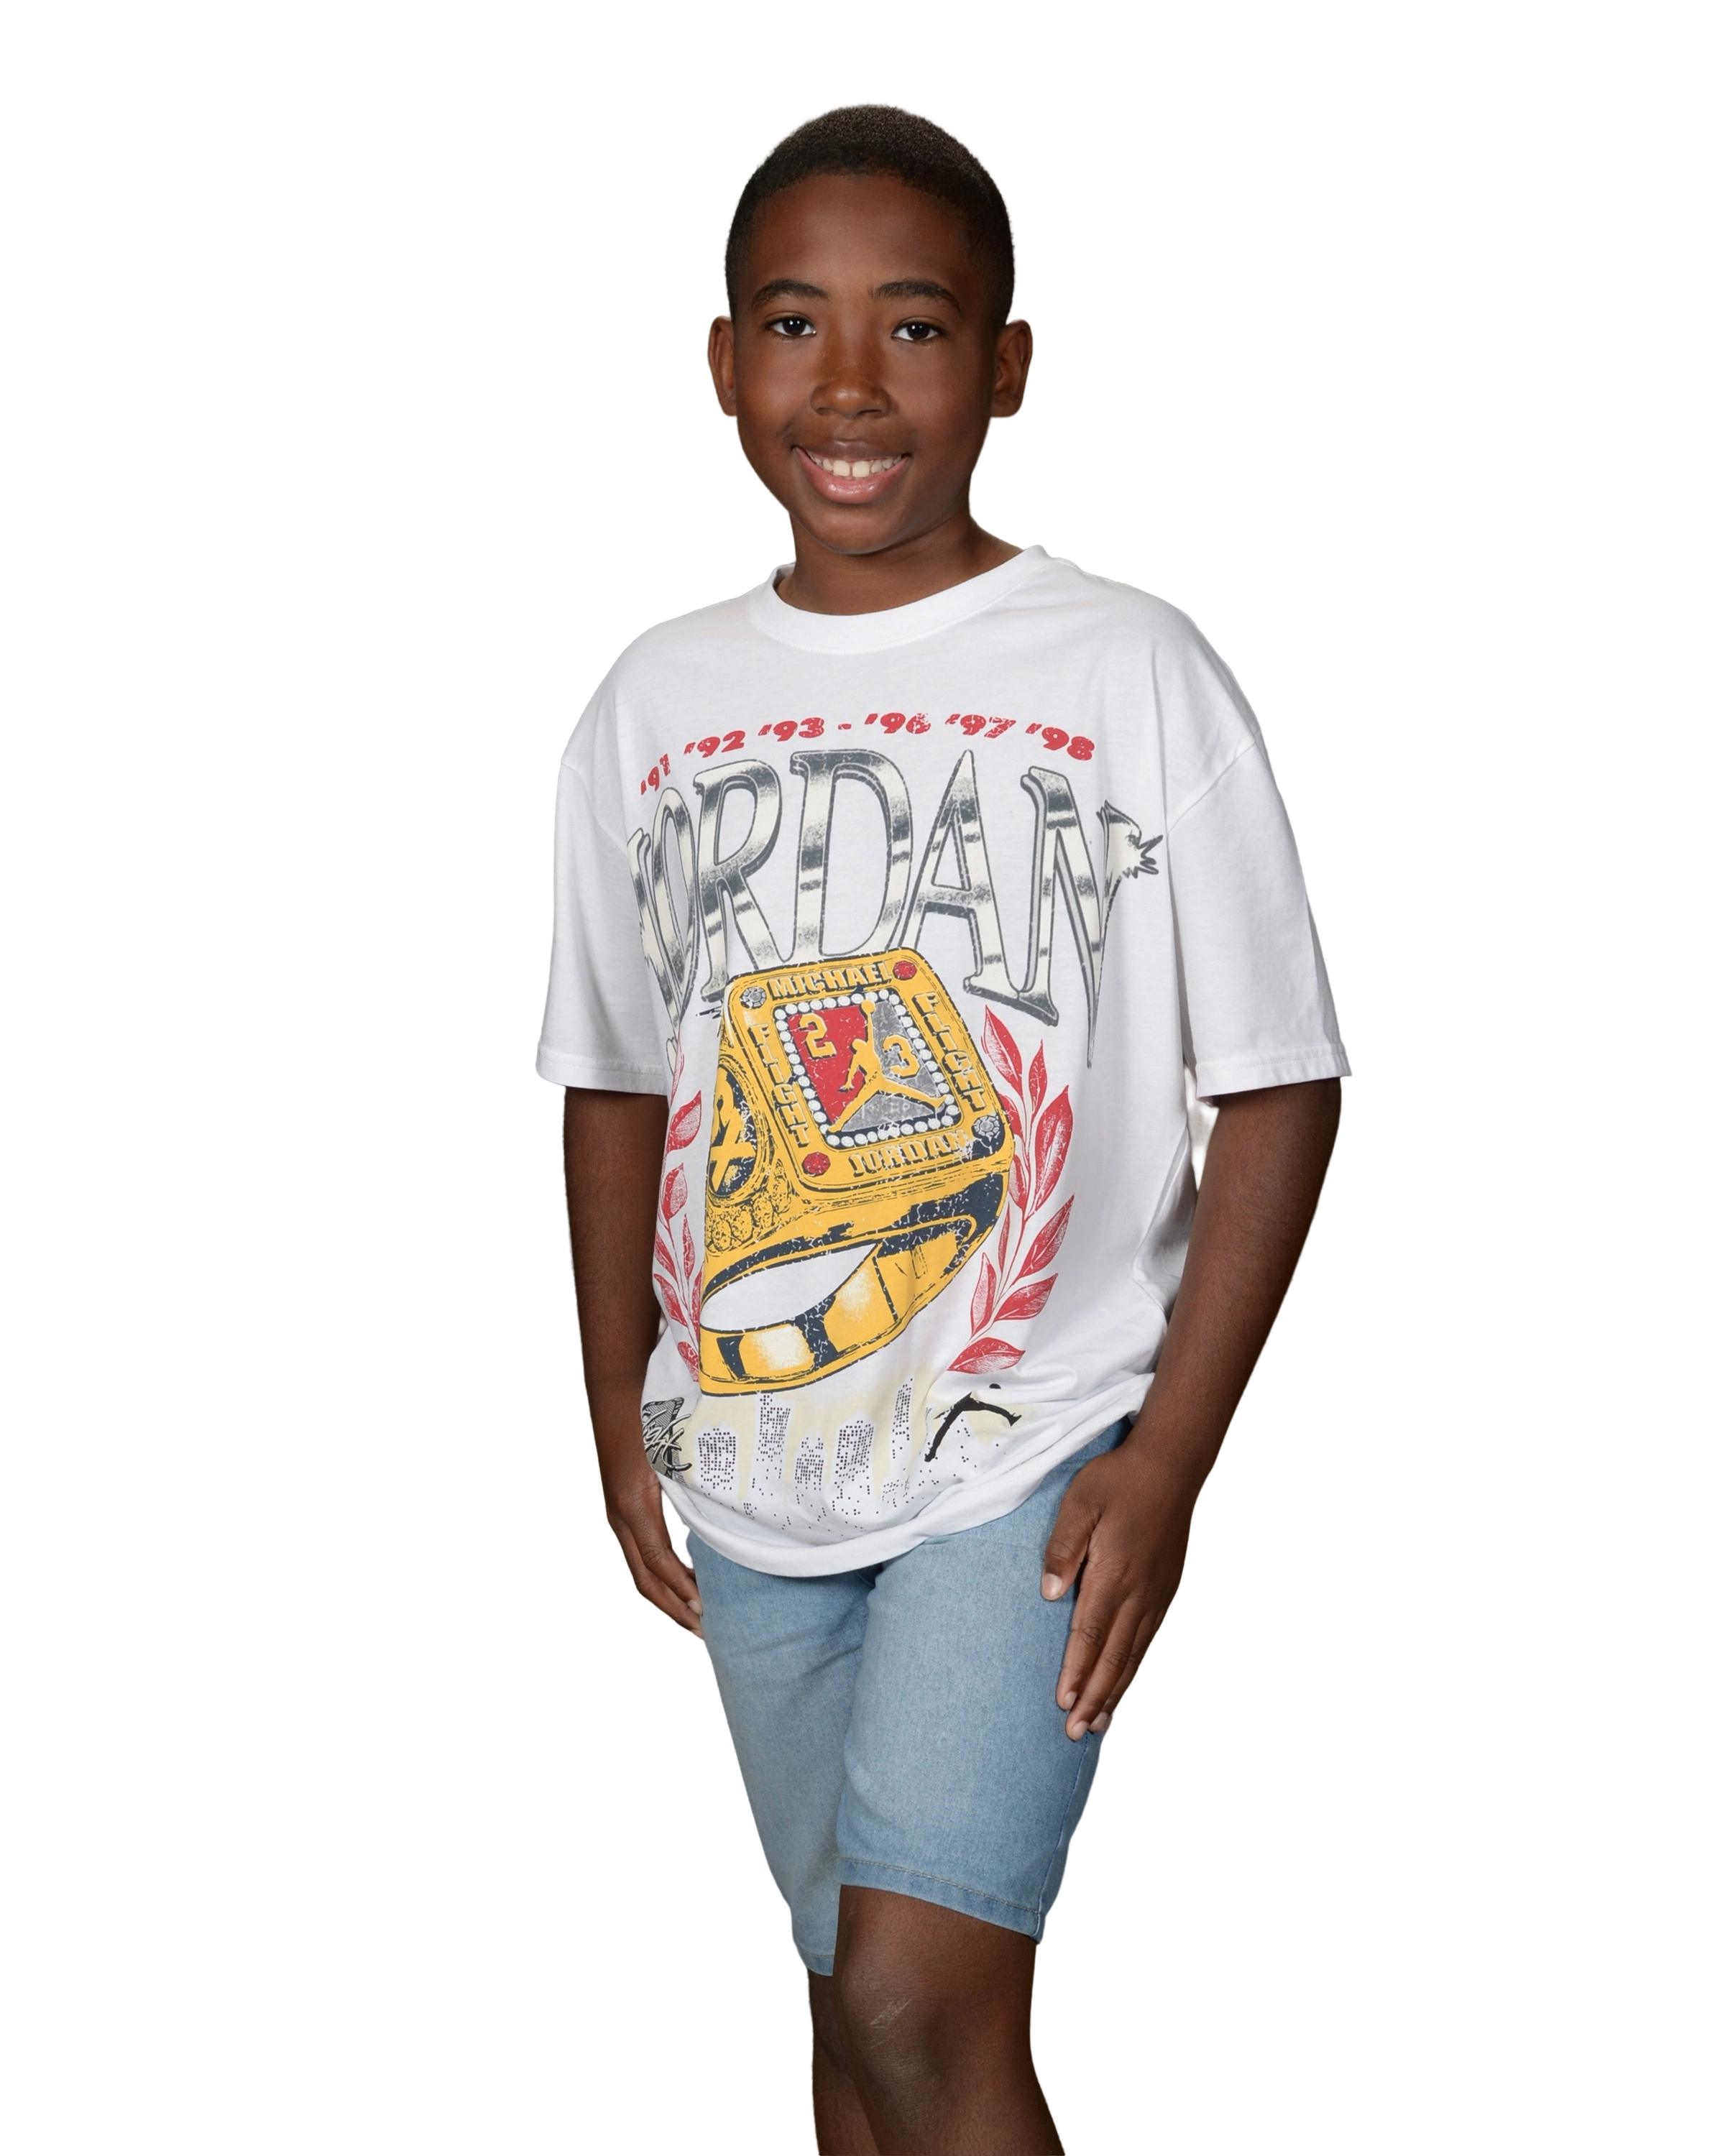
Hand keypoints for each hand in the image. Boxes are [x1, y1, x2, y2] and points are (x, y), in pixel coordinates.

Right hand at [596, 1421, 703, 1641]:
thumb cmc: (650, 1413)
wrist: (617, 1387)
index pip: (659, 1562)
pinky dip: (656, 1573)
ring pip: (637, 1567)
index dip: (682, 1590)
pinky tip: (677, 1579)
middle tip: (701, 1629)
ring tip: (689, 1615)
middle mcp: (620, 1512)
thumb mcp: (674, 1450)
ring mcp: (616, 1510)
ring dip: (663, 1595)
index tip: (705, 1610)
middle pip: (644, 1576)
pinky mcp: (620, 1505)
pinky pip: (636, 1550)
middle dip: (672, 1606)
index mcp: (634, 1503)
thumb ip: (692, 1486)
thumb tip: (724, 1520)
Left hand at [1040, 1442, 1200, 1739]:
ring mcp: (1156, 1593)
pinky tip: (1125, 1683)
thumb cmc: (1120, 1479)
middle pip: (1113, 1656)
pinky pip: (1150, 1639)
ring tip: (1099, 1723)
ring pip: (1134, 1654)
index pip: (1090, 1634)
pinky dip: (1135, 1668)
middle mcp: (1139, 1592)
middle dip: (1093, 1697)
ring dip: (1114, 1690)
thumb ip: (1063, 1548)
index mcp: (1114, 1573)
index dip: (1076, 1672)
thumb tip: (1049, 1594)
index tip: (1063, 1704)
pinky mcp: (1167, 1588)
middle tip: (1076, 1733)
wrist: (1173, 1465)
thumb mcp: (1080, 1501)